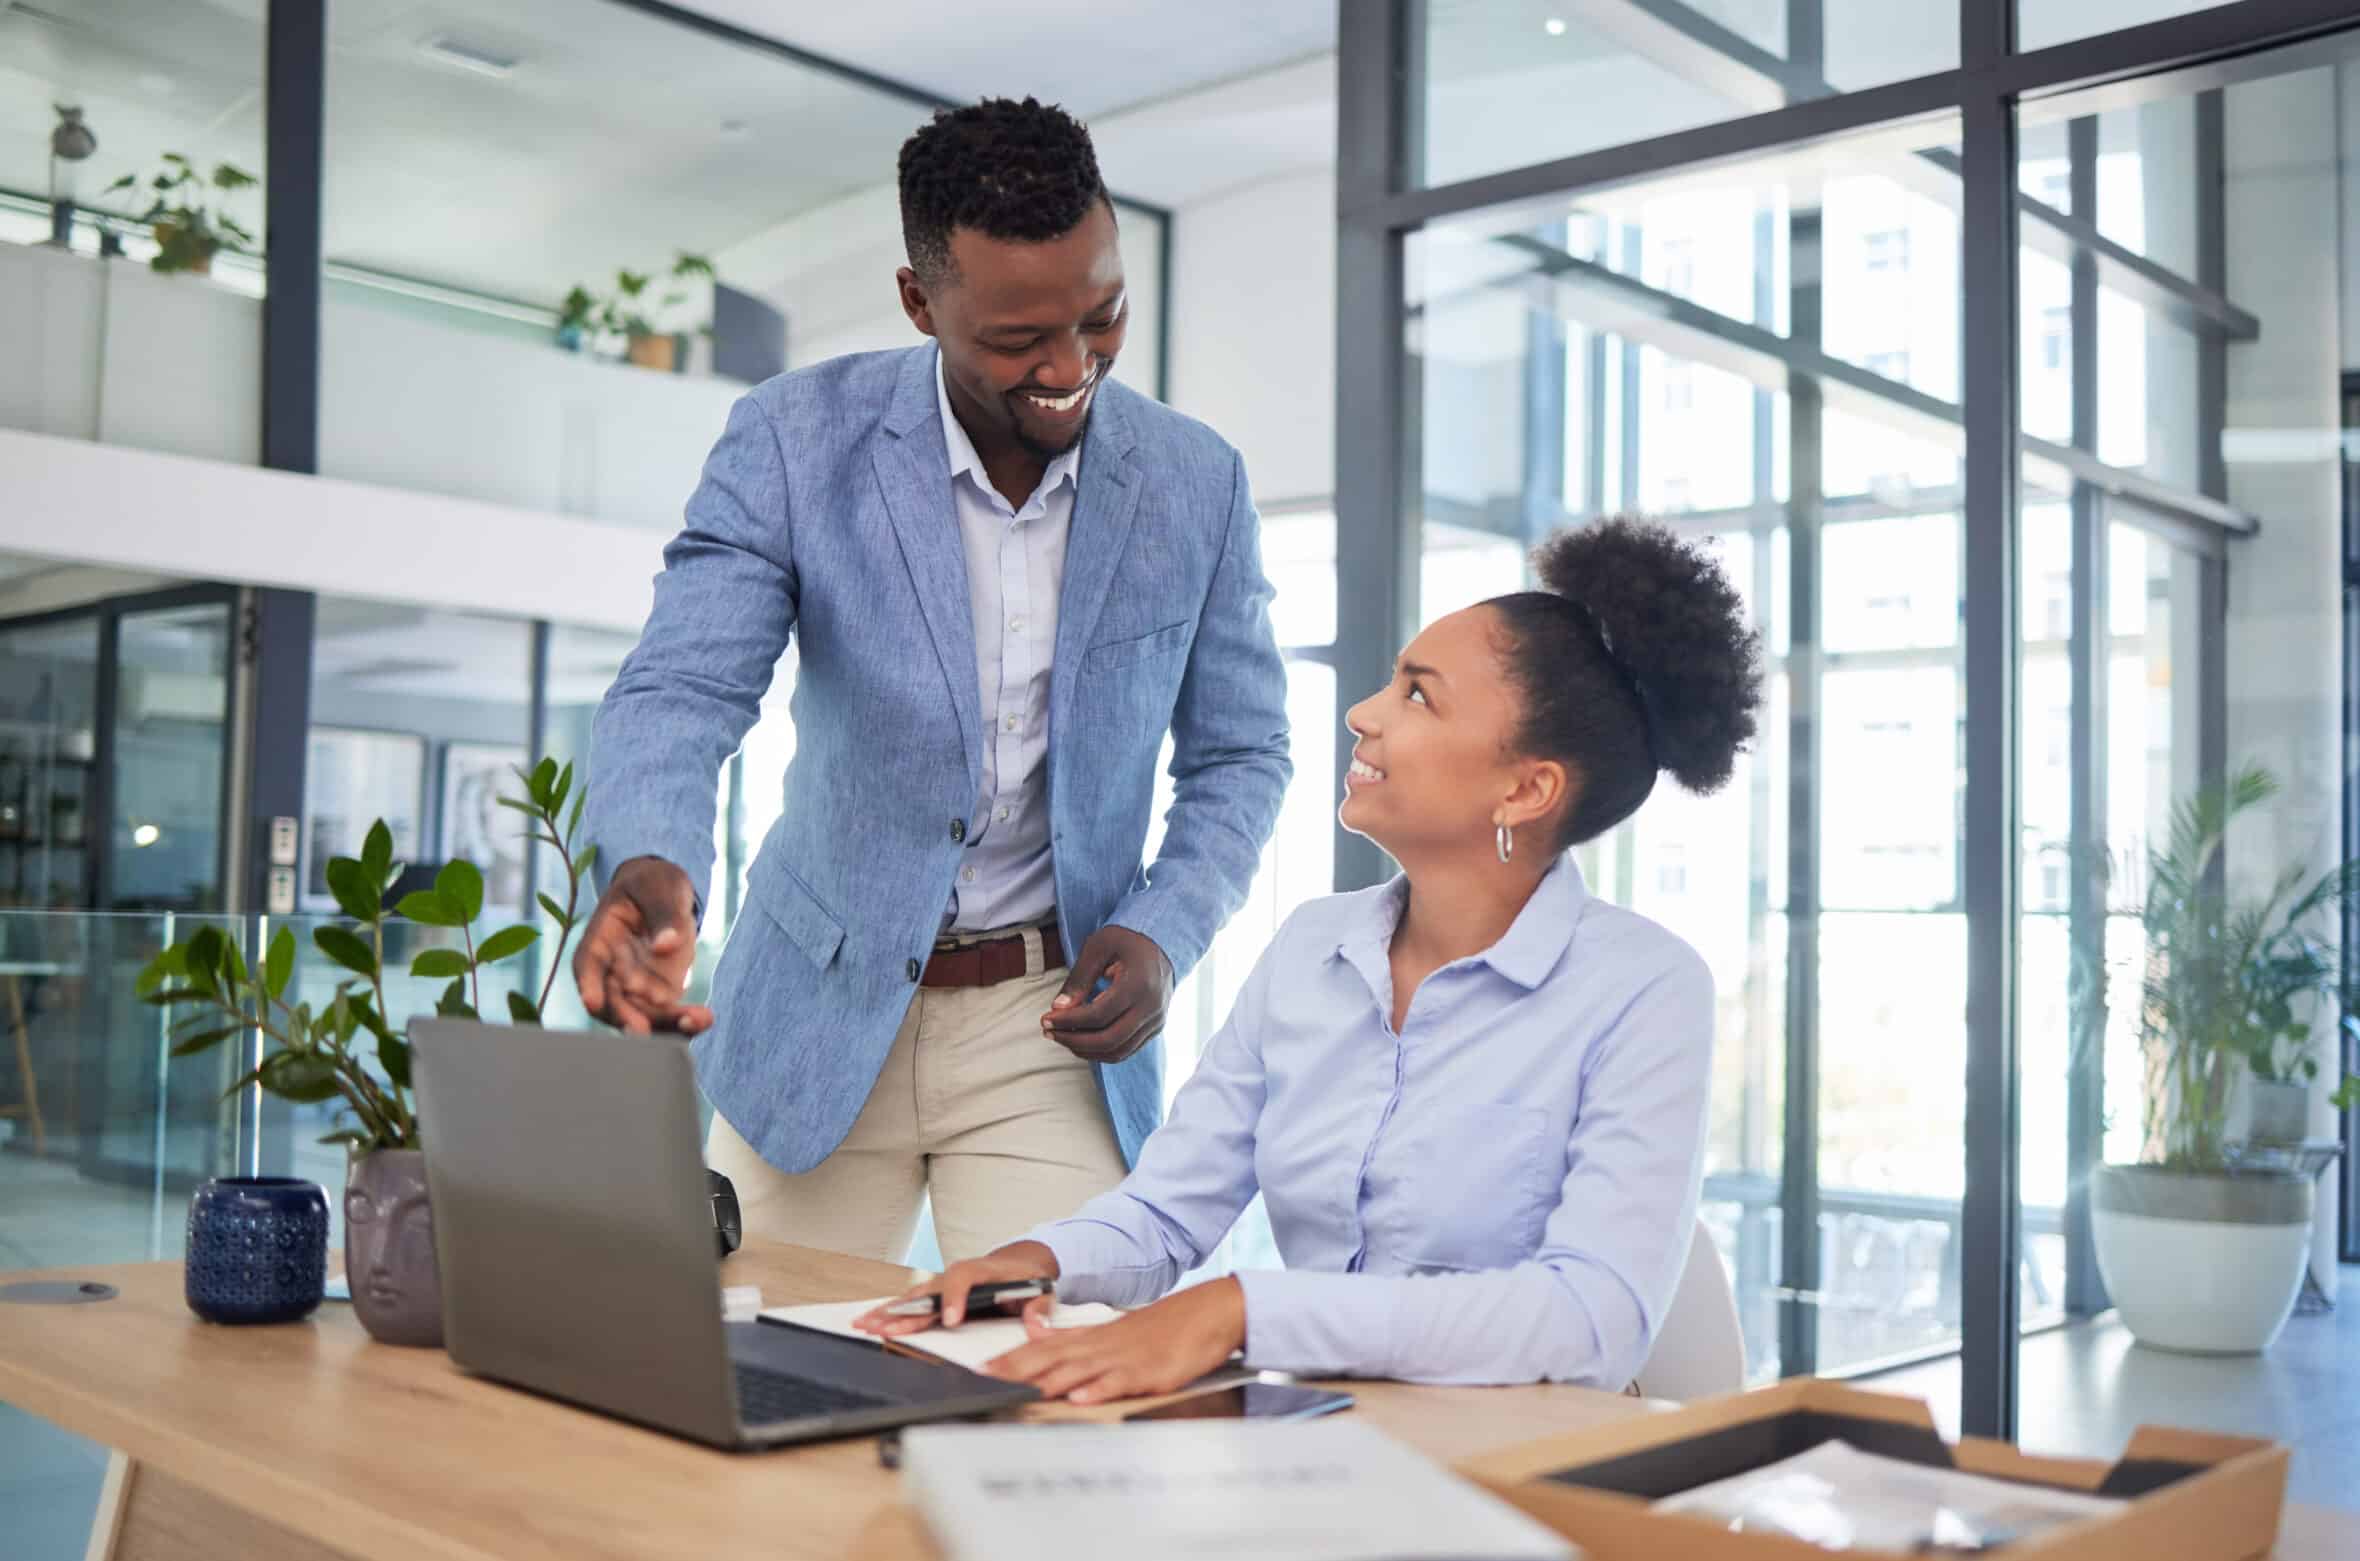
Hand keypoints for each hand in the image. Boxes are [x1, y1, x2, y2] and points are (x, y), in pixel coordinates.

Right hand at [572, 856, 712, 1035]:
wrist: (665, 894)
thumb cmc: (653, 885)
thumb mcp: (658, 887)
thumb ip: (663, 914)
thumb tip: (665, 946)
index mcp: (599, 940)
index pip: (587, 966)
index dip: (588, 985)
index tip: (592, 1002)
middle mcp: (611, 971)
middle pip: (612, 1001)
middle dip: (626, 1018)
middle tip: (643, 1031)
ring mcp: (634, 987)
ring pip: (642, 1016)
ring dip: (664, 1025)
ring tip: (695, 1020)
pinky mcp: (659, 995)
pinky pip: (668, 1015)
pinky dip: (683, 1022)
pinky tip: (703, 1018)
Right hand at [853, 1242, 1059, 1335]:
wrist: (1019, 1266)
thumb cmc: (1028, 1278)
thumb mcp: (1042, 1290)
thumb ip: (1041, 1307)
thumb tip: (1036, 1323)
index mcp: (983, 1270)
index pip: (964, 1277)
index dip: (955, 1297)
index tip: (950, 1321)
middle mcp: (958, 1275)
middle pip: (928, 1290)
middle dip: (906, 1310)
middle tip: (886, 1327)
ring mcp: (944, 1286)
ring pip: (913, 1298)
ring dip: (889, 1311)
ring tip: (865, 1325)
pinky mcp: (938, 1298)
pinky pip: (912, 1305)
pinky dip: (891, 1313)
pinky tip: (871, 1323)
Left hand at [982, 1277, 1245, 1404]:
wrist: (1205, 1314)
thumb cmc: (1159, 1329)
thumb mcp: (1112, 1332)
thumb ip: (1076, 1338)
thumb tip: (1038, 1337)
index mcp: (1091, 1338)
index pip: (1041, 1348)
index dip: (1009, 1359)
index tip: (979, 1370)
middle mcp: (1100, 1345)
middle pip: (1050, 1358)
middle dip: (1015, 1371)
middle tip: (983, 1381)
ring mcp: (1123, 1358)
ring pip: (1078, 1369)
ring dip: (1047, 1381)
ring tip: (1019, 1392)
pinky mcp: (1147, 1371)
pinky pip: (1119, 1381)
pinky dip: (1099, 1390)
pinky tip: (1081, 1399)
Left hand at [1042, 926, 1171, 1063]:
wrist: (1161, 945)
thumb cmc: (1125, 942)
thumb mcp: (1098, 947)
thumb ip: (1079, 978)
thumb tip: (1058, 1008)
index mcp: (1140, 982)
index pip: (1099, 1014)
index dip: (1068, 1021)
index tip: (1046, 1018)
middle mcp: (1152, 1006)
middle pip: (1109, 1039)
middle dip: (1073, 1040)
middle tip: (1049, 1032)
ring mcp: (1156, 1021)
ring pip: (1117, 1051)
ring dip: (1085, 1050)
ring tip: (1061, 1037)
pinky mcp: (1155, 1029)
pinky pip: (1126, 1051)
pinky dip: (1100, 1052)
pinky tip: (1080, 1041)